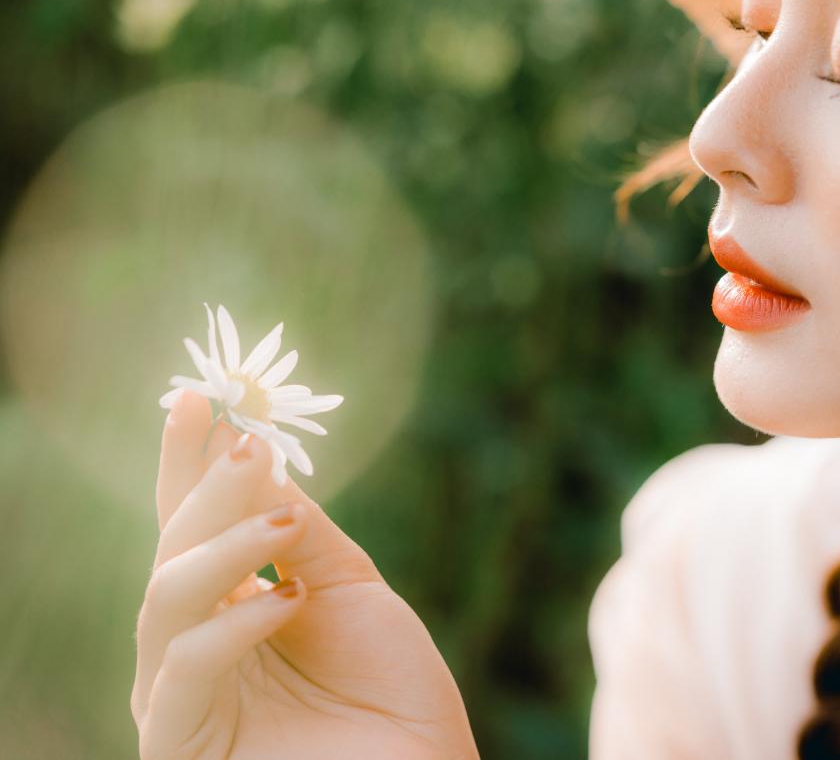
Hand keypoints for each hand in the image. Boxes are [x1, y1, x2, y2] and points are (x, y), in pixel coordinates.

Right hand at [132, 390, 478, 758]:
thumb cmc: (389, 690)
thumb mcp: (347, 588)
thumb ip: (299, 529)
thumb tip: (251, 451)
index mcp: (228, 606)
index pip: (193, 523)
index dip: (191, 462)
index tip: (200, 396)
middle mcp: (193, 646)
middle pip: (175, 550)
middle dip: (207, 489)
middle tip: (245, 442)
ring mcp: (181, 697)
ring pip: (167, 598)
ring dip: (222, 545)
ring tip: (282, 517)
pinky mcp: (178, 742)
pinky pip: (185, 667)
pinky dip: (233, 622)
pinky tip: (286, 597)